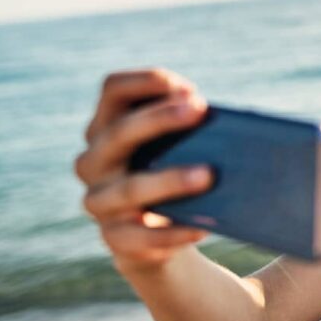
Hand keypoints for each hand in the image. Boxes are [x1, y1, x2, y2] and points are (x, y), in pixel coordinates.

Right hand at [75, 69, 212, 271]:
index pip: (112, 90)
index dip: (145, 81)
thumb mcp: (173, 147)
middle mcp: (93, 161)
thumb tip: (226, 124)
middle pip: (119, 133)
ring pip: (131, 188)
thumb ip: (186, 129)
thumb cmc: (169, 175)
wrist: (152, 238)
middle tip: (199, 110)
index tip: (186, 87)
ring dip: (170, 179)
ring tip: (209, 174)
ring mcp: (99, 202)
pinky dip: (173, 233)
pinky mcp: (114, 239)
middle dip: (159, 118)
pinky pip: (142, 237)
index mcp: (105, 128)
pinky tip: (201, 227)